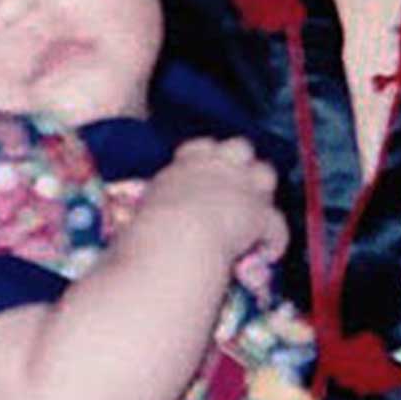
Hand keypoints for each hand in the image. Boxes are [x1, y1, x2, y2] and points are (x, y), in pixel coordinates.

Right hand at [133, 136, 283, 265]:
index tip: (206, 172)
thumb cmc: (148, 230)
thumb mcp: (140, 211)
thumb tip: (122, 222)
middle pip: (240, 147)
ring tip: (257, 211)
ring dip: (262, 191)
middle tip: (237, 187)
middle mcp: (217, 168)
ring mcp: (241, 186)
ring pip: (266, 173)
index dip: (209, 157)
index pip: (201, 147)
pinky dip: (275, 239)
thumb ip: (145, 209)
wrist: (178, 239)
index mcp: (185, 166)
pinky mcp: (260, 212)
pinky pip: (278, 223)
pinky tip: (269, 252)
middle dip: (242, 162)